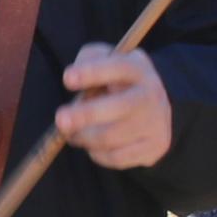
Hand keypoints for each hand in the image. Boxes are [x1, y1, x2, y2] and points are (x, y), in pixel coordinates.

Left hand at [51, 43, 171, 168]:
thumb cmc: (119, 82)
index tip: (67, 79)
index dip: (92, 72)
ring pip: (110, 137)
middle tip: (60, 120)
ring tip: (72, 134)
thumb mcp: (108, 60)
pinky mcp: (155, 147)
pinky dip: (97, 154)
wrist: (156, 108)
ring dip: (84, 137)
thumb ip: (89, 59)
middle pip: (118, 107)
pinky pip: (116, 158)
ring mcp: (156, 123)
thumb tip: (71, 76)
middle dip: (85, 115)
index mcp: (138, 69)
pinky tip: (92, 146)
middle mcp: (151, 95)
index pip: (118, 68)